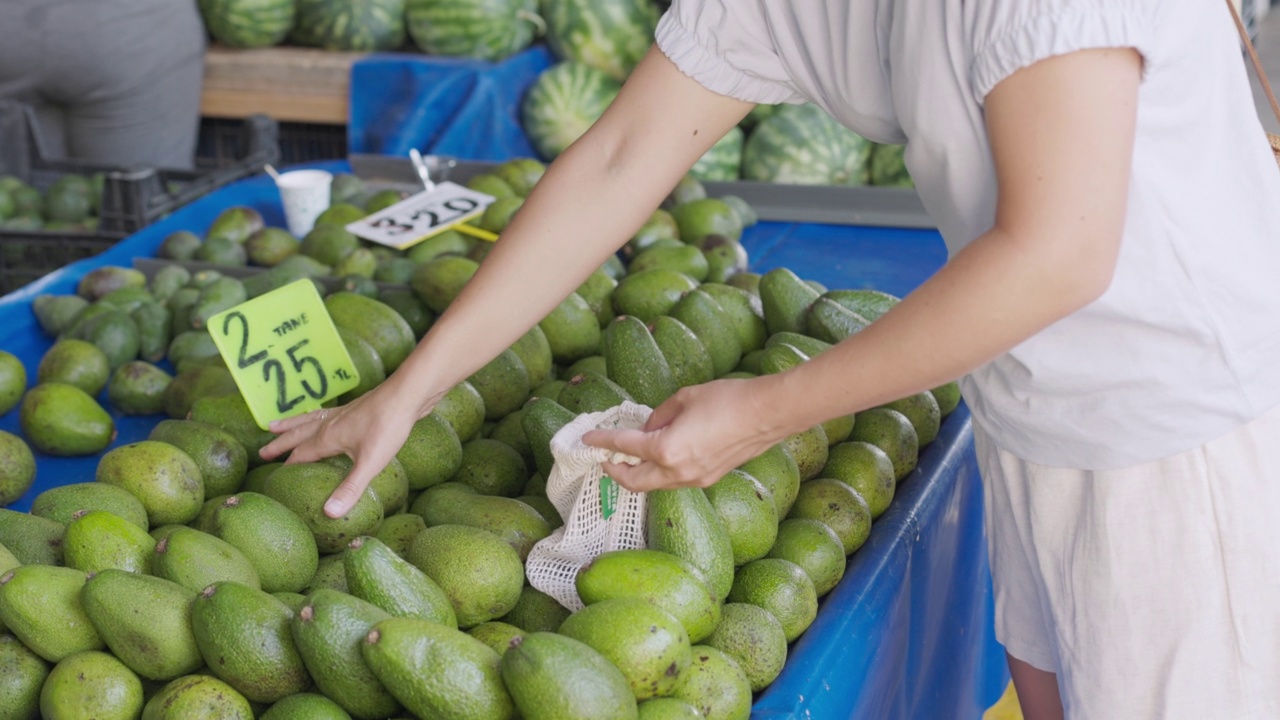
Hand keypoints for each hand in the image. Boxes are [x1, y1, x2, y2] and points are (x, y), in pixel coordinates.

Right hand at [259, 383, 420, 517]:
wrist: (408, 394)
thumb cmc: (389, 426)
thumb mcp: (370, 463)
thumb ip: (350, 488)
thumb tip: (329, 513)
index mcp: (328, 437)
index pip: (301, 454)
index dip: (287, 465)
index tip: (272, 475)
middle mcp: (330, 423)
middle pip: (298, 434)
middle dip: (280, 444)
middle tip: (262, 451)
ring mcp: (343, 414)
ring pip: (309, 419)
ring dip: (291, 424)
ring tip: (274, 424)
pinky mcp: (357, 408)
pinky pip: (326, 414)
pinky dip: (314, 416)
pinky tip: (323, 418)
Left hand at [582, 377, 784, 491]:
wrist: (768, 414)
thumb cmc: (728, 400)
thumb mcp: (684, 397)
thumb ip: (659, 414)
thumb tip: (649, 425)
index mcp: (666, 449)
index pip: (625, 447)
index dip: (602, 441)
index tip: (588, 439)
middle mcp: (677, 471)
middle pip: (635, 481)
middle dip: (616, 472)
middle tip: (606, 459)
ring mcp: (695, 479)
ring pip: (656, 485)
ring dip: (639, 475)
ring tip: (631, 458)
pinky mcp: (709, 479)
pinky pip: (675, 481)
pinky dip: (660, 473)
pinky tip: (661, 457)